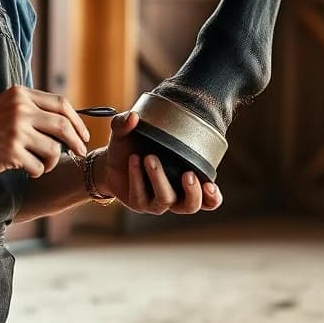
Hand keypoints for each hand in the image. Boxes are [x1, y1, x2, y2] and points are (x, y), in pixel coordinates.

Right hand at [0, 85, 89, 177]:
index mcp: (21, 95)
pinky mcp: (12, 152)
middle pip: (63, 126)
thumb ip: (33, 108)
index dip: (77, 121)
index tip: (83, 135)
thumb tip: (68, 121)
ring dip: (52, 161)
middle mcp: (21, 110)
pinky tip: (27, 170)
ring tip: (41, 163)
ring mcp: (17, 131)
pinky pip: (39, 166)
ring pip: (53, 149)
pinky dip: (38, 171)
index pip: (61, 105)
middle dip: (76, 142)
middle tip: (80, 152)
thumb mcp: (7, 105)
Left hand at [93, 112, 222, 214]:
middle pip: (190, 206)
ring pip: (165, 200)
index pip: (208, 199)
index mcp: (186, 182)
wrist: (110, 163)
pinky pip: (140, 195)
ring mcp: (155, 201)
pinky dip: (137, 178)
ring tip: (150, 158)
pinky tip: (133, 161)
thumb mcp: (132, 133)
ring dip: (160, 179)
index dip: (213, 197)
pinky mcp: (138, 203)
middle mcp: (174, 196)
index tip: (210, 184)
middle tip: (188, 174)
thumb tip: (132, 116)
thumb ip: (130, 123)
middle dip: (192, 192)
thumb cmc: (134, 148)